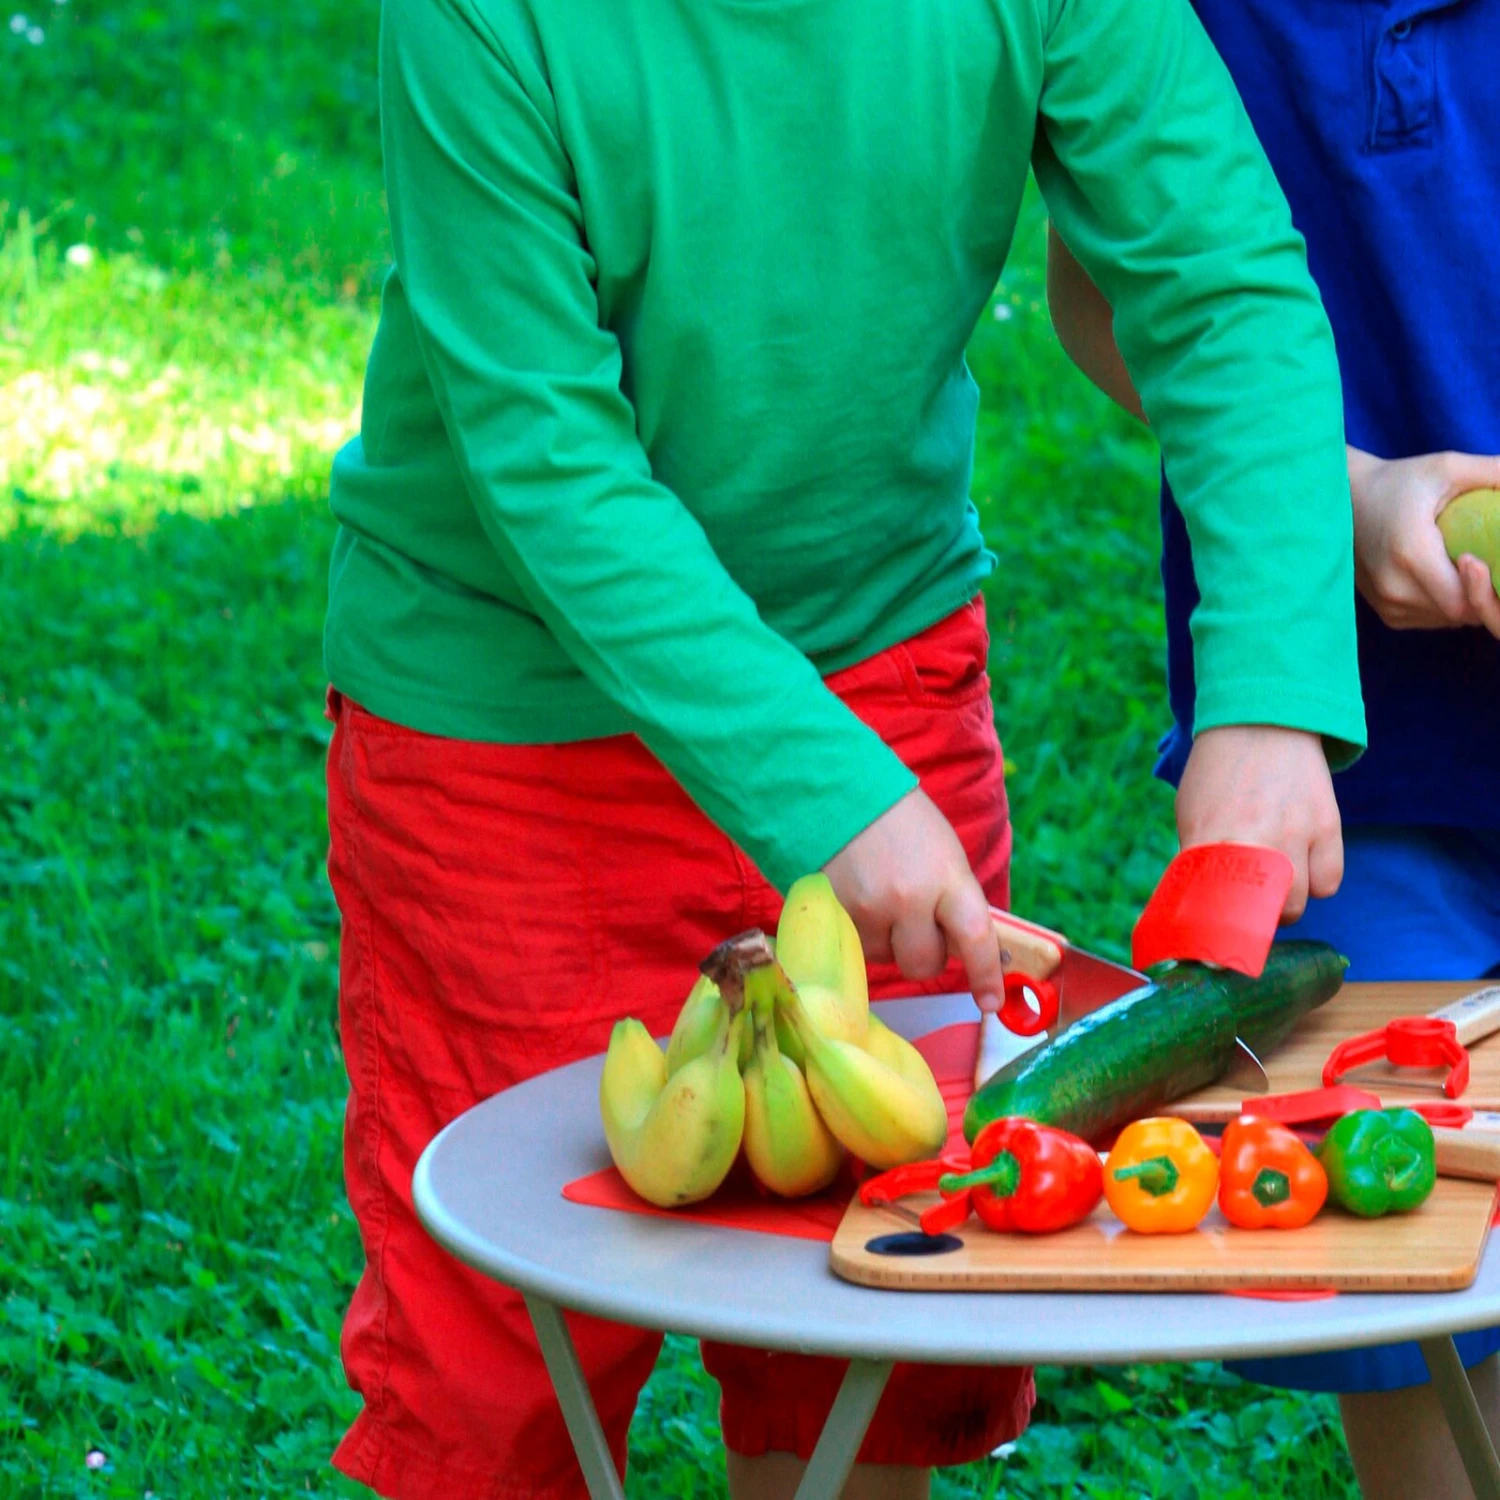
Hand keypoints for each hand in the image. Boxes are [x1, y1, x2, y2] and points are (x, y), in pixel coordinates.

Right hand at [823, 788, 1004, 1012]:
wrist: (834, 792)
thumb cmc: (898, 819)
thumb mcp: (943, 852)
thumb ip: (955, 898)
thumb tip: (970, 947)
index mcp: (946, 875)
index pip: (975, 938)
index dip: (985, 975)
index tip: (990, 1001)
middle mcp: (907, 898)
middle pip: (925, 964)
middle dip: (926, 953)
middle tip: (918, 922)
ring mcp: (866, 910)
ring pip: (887, 959)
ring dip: (889, 942)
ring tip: (879, 898)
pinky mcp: (832, 916)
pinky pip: (856, 948)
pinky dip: (861, 933)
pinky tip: (857, 898)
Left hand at [1176, 726, 1342, 923]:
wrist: (1261, 721)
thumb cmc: (1219, 771)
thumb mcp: (1191, 812)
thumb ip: (1196, 855)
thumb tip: (1198, 900)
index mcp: (1209, 840)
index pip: (1213, 909)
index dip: (1216, 929)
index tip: (1217, 935)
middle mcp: (1252, 843)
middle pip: (1261, 915)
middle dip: (1255, 918)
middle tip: (1250, 905)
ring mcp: (1293, 835)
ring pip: (1297, 904)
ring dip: (1287, 904)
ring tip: (1276, 886)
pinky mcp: (1326, 825)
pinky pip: (1329, 882)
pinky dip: (1318, 884)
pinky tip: (1305, 869)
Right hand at [1349, 447, 1499, 637]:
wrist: (1344, 500)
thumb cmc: (1399, 481)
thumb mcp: (1448, 467)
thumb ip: (1494, 472)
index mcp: (1412, 553)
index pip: (1465, 601)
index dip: (1488, 589)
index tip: (1491, 561)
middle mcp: (1394, 586)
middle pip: (1460, 613)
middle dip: (1483, 596)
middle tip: (1492, 567)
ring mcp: (1386, 601)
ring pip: (1446, 620)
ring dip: (1464, 602)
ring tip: (1469, 571)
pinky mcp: (1383, 610)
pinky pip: (1428, 619)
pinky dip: (1445, 606)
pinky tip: (1447, 580)